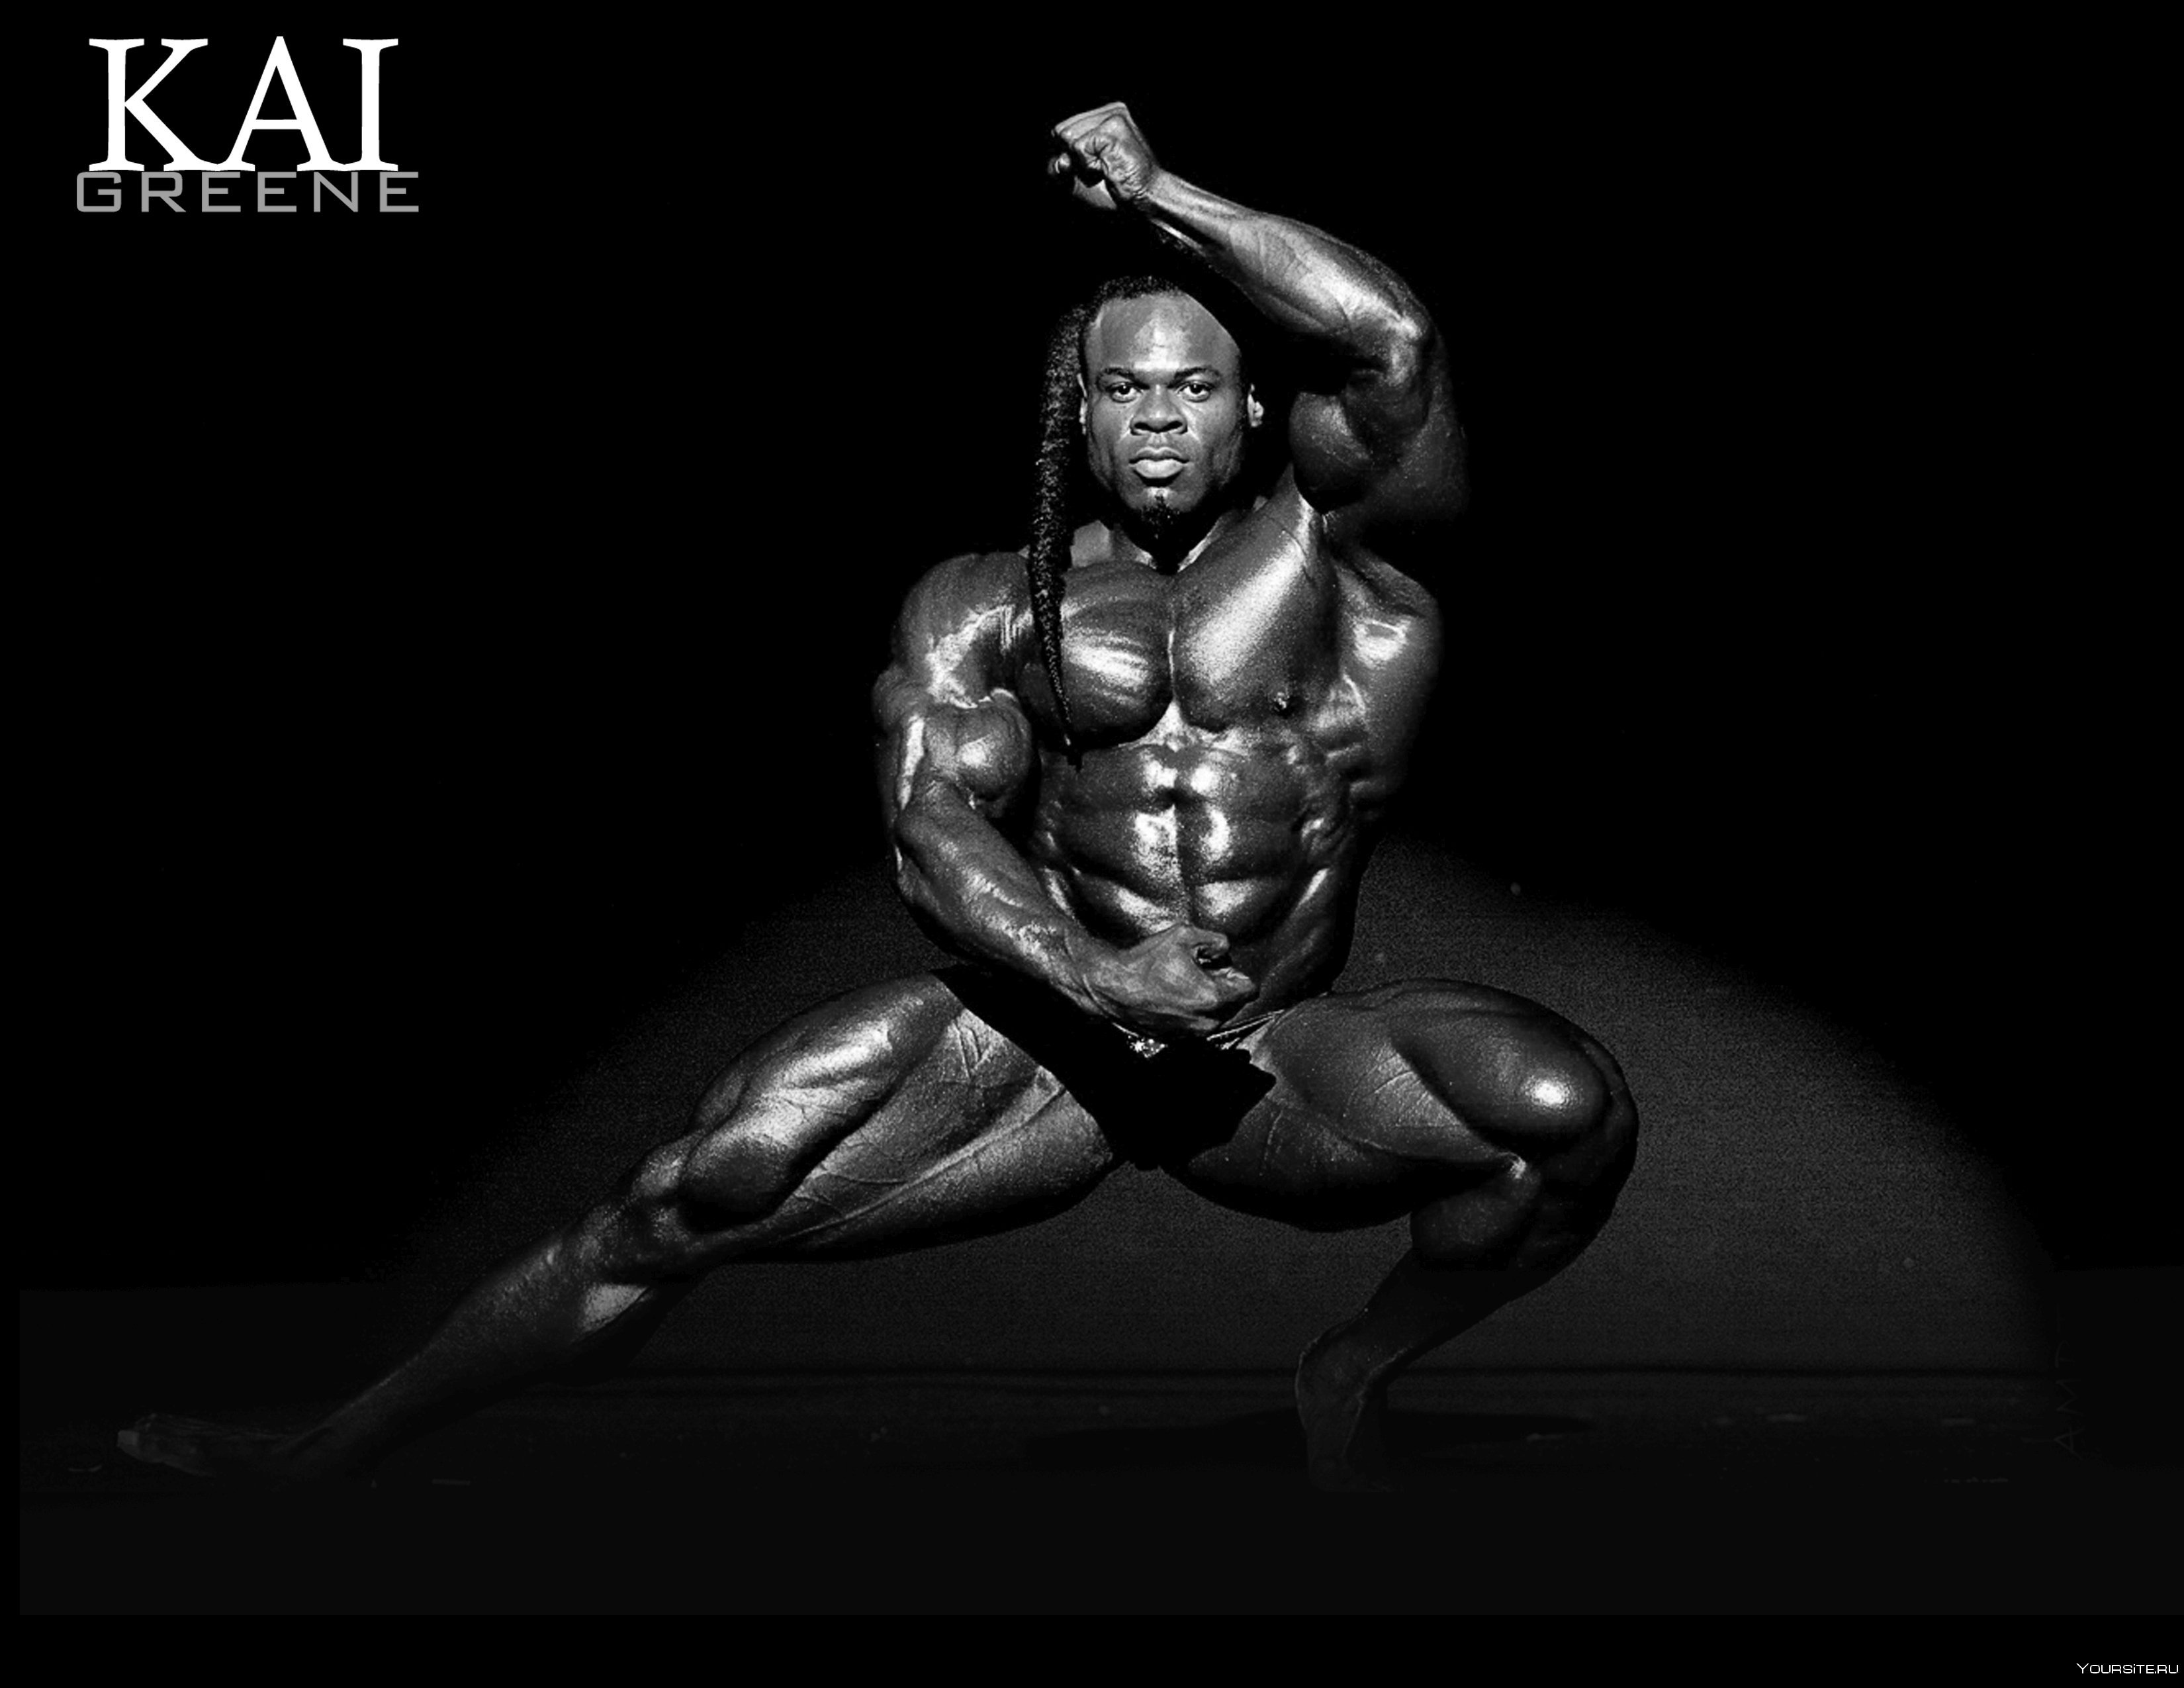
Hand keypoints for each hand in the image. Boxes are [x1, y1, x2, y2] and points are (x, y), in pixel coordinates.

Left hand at [1047, 101, 1163, 212]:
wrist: (1146, 199)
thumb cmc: (1116, 189)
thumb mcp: (1079, 178)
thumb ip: (1061, 166)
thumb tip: (1060, 161)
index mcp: (1104, 116)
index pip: (1063, 129)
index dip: (1069, 155)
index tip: (1097, 166)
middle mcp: (1110, 111)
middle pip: (1061, 130)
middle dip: (1075, 158)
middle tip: (1103, 168)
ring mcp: (1112, 117)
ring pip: (1067, 136)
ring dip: (1082, 162)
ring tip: (1107, 167)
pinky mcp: (1112, 128)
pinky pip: (1078, 147)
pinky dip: (1089, 166)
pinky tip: (1109, 168)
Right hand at [1077, 924, 1257, 1039]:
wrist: (1112, 988)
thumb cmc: (1145, 962)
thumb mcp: (1183, 935)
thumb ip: (1215, 940)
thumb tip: (1224, 950)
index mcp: (1214, 997)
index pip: (1250, 990)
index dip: (1237, 972)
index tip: (1219, 964)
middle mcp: (1207, 1022)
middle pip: (1235, 1004)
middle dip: (1224, 986)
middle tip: (1199, 970)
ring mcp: (1191, 1034)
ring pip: (1217, 1016)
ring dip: (1209, 1000)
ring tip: (1184, 982)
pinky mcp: (1176, 1039)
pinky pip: (1197, 1024)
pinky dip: (1192, 1011)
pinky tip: (1173, 995)